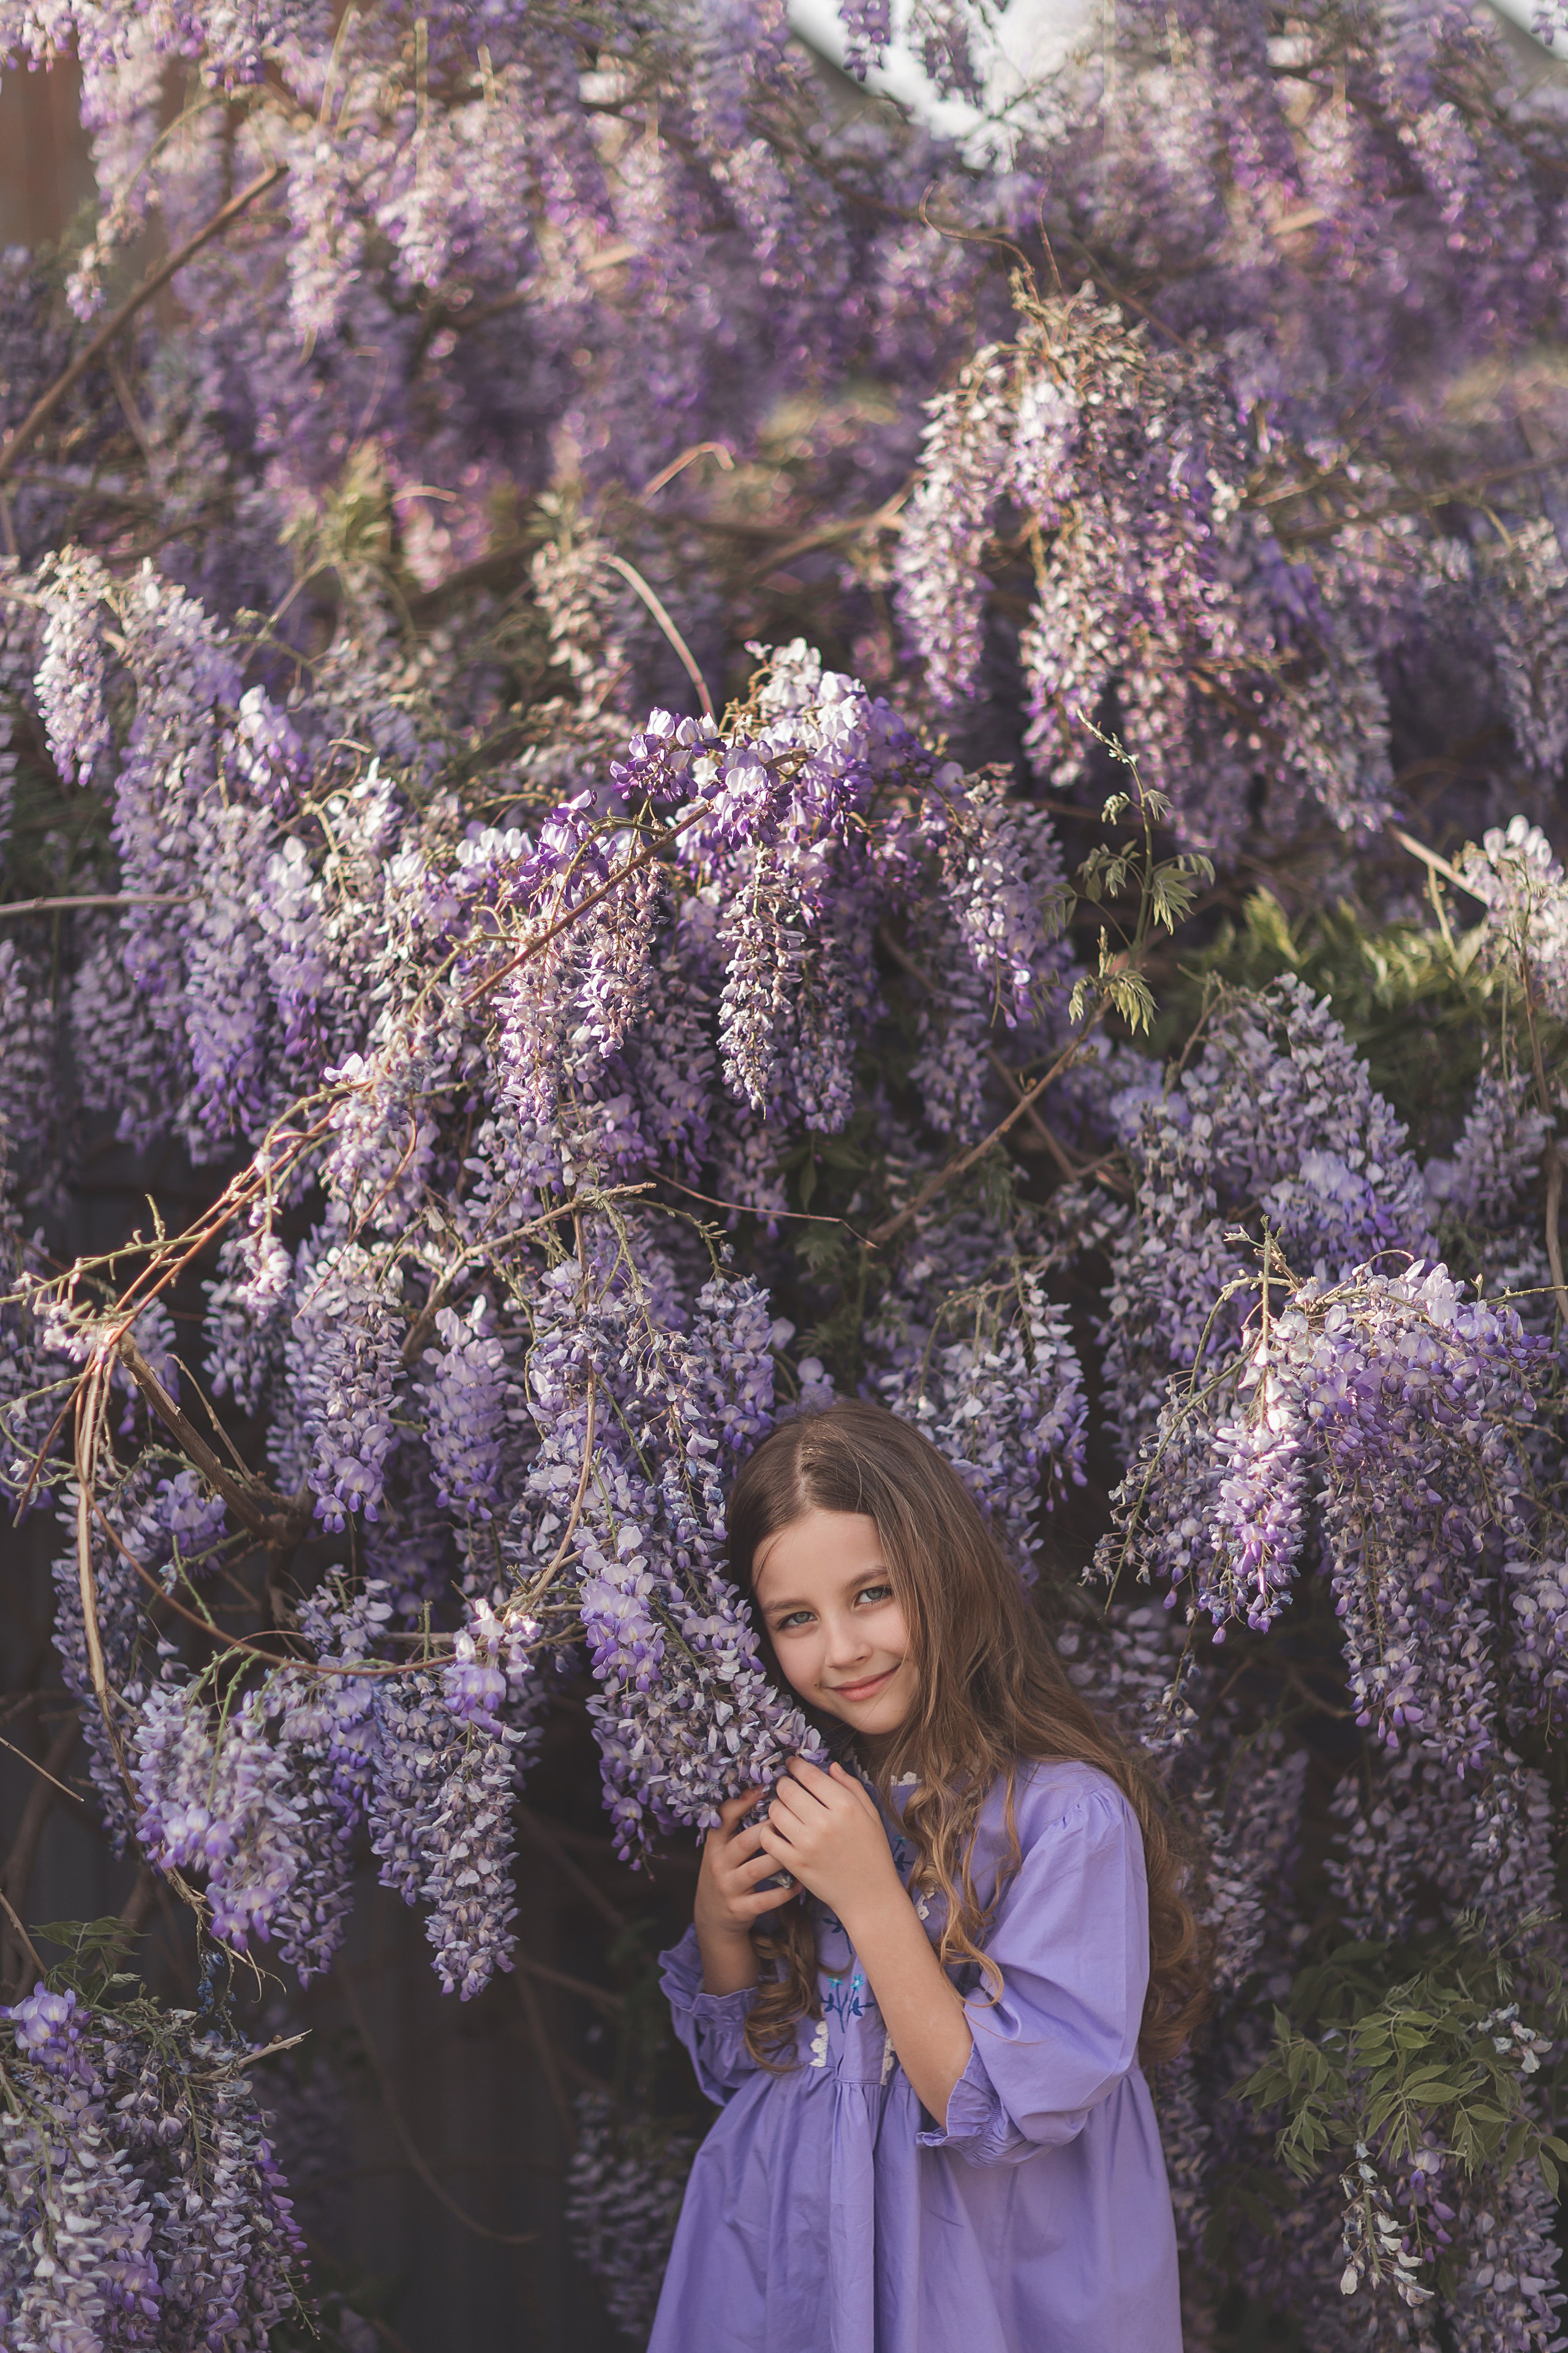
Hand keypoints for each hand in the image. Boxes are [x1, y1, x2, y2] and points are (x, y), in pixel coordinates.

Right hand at [694, 1788, 799, 1989]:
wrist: (714, 1917)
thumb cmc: (728, 1871)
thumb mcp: (723, 1847)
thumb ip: (738, 1824)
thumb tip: (764, 1789)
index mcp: (715, 1843)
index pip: (724, 1817)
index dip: (743, 1802)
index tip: (765, 1788)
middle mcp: (719, 1863)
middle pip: (745, 1841)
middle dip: (770, 1829)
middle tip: (795, 1819)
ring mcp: (728, 1887)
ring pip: (757, 1869)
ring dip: (780, 1859)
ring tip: (802, 1849)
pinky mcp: (739, 1909)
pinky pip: (766, 1899)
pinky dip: (785, 1891)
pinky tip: (801, 1882)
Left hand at [757, 1758, 900, 1925]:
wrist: (871, 1897)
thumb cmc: (873, 1854)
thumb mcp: (871, 1815)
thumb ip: (852, 1786)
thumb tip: (831, 1766)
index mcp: (846, 1806)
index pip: (810, 1775)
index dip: (796, 1765)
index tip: (792, 1764)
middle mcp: (825, 1822)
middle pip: (788, 1790)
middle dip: (784, 1784)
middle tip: (787, 1787)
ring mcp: (808, 1844)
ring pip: (775, 1811)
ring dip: (776, 1806)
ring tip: (784, 1809)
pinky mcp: (795, 1864)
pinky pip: (768, 1838)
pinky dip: (768, 1831)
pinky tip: (778, 1831)